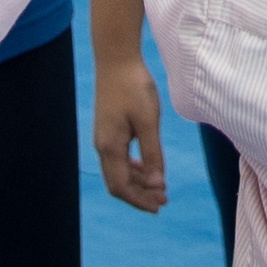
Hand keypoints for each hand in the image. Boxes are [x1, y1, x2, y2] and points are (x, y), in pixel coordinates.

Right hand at [92, 49, 169, 212]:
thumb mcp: (149, 121)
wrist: (116, 59)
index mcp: (110, 147)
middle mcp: (103, 146)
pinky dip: (135, 168)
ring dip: (139, 182)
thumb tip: (157, 184)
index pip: (121, 187)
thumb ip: (153, 154)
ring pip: (119, 171)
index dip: (139, 200)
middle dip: (140, 195)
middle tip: (164, 201)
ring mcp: (104, 138)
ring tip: (160, 187)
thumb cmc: (133, 87)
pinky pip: (120, 158)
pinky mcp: (109, 129)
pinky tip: (150, 168)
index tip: (159, 206)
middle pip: (118, 183)